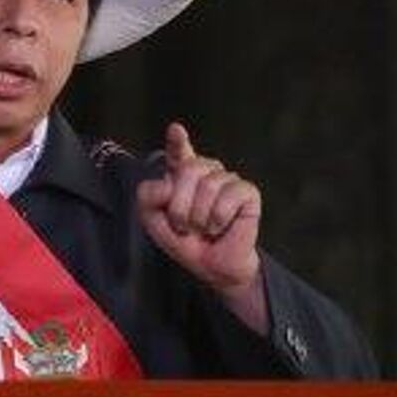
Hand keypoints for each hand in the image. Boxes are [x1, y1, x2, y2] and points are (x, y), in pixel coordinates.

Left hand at [135, 121, 266, 330]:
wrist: (211, 265)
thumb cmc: (183, 240)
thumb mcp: (153, 221)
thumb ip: (148, 198)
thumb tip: (167, 182)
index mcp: (181, 175)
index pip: (179, 153)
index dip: (178, 142)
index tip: (176, 130)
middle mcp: (206, 172)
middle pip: (188, 170)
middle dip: (180, 205)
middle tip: (184, 226)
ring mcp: (228, 180)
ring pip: (208, 185)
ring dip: (199, 217)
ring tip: (203, 229)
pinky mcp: (247, 193)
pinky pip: (229, 197)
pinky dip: (218, 219)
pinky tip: (220, 227)